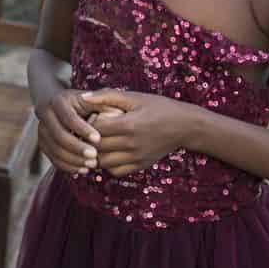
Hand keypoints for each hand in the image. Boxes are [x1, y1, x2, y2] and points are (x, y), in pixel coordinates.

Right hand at [35, 73, 103, 174]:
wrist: (62, 105)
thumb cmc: (84, 103)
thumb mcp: (93, 99)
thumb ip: (105, 105)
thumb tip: (117, 114)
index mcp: (58, 100)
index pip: (68, 117)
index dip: (83, 129)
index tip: (98, 139)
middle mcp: (45, 113)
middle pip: (58, 135)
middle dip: (77, 148)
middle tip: (95, 157)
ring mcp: (41, 129)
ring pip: (54, 149)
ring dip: (73, 159)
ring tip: (91, 165)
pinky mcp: (42, 143)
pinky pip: (52, 158)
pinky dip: (67, 166)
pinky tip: (83, 169)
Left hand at [81, 89, 196, 177]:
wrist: (185, 126)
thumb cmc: (159, 107)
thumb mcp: (134, 97)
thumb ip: (107, 96)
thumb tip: (83, 98)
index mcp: (128, 125)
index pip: (95, 129)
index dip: (88, 123)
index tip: (91, 117)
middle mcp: (131, 144)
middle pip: (96, 147)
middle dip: (88, 139)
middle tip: (89, 131)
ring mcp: (136, 157)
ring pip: (103, 162)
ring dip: (96, 154)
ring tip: (97, 142)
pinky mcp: (140, 166)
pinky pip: (115, 171)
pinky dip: (107, 164)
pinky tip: (110, 152)